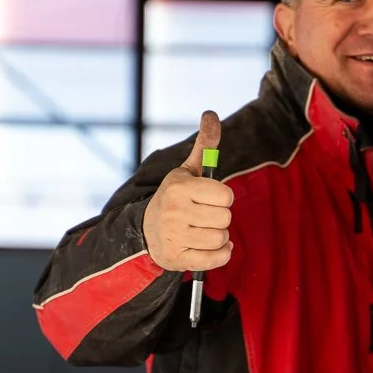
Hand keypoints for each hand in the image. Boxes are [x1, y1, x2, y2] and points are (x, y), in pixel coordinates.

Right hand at [142, 111, 234, 272]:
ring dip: (218, 236)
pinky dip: (220, 254)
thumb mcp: (187, 171)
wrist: (146, 232)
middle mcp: (174, 211)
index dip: (223, 198)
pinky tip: (210, 246)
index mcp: (179, 188)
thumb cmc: (175, 198)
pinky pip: (217, 258)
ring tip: (203, 230)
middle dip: (220, 217)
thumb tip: (211, 114)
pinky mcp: (178, 259)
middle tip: (204, 216)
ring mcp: (175, 237)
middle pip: (226, 218)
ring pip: (221, 238)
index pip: (226, 196)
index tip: (210, 198)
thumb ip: (204, 145)